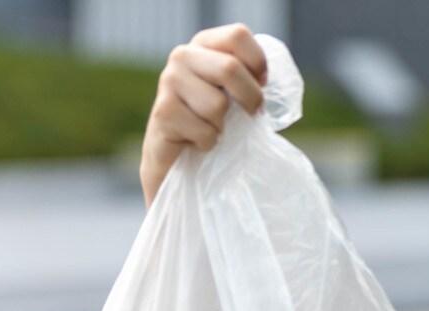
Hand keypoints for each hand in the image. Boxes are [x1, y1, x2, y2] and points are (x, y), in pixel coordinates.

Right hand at [140, 23, 267, 205]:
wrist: (174, 157)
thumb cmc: (211, 121)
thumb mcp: (231, 91)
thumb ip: (245, 76)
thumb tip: (266, 80)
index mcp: (203, 44)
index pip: (237, 35)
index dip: (258, 62)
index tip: (263, 84)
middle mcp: (183, 56)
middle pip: (230, 68)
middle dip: (250, 98)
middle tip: (251, 114)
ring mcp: (169, 81)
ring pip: (218, 105)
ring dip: (223, 126)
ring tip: (211, 128)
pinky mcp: (163, 112)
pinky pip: (205, 131)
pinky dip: (209, 143)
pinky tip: (196, 141)